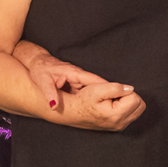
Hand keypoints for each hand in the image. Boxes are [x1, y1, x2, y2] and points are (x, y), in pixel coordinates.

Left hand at [12, 42, 127, 111]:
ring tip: (124, 103)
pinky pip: (93, 89)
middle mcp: (80, 75)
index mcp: (74, 73)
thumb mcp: (43, 82)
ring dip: (109, 93)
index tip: (121, 92)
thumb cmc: (40, 70)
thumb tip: (53, 105)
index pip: (93, 80)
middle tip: (129, 100)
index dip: (107, 87)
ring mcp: (81, 78)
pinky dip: (102, 95)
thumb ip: (49, 93)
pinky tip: (110, 103)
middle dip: (113, 91)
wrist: (38, 62)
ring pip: (98, 87)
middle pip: (100, 84)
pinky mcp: (79, 82)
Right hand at [59, 79, 146, 131]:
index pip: (135, 98)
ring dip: (128, 102)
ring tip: (112, 100)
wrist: (73, 112)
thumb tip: (130, 89)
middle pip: (140, 105)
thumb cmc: (83, 100)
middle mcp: (120, 123)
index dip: (125, 91)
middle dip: (129, 97)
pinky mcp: (119, 126)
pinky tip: (112, 106)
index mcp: (116, 115)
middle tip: (114, 96)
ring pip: (137, 110)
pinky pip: (131, 114)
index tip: (111, 93)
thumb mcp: (98, 89)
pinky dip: (125, 107)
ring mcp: (120, 126)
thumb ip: (116, 88)